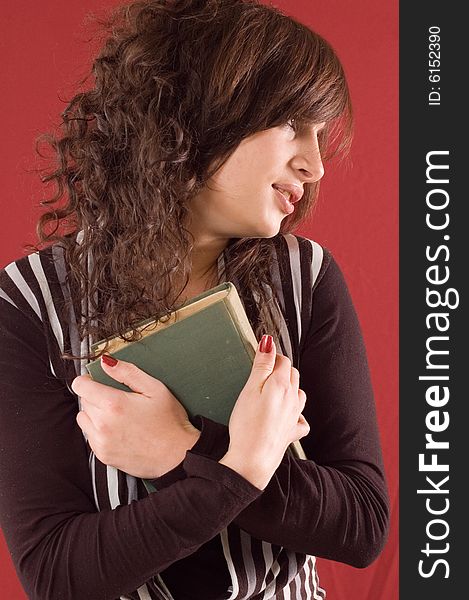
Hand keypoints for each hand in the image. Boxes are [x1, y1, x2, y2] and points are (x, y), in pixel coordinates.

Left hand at [71, 357, 199, 477]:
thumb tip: (107, 362)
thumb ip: (127, 372)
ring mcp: (101, 442)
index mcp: (114, 404)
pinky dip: (99, 431)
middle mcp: (103, 424)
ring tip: (117, 415)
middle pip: (83, 401)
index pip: (81, 386)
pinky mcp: (103, 455)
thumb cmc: (170, 422)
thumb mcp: (155, 388)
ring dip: (94, 414)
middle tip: (118, 399)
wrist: (177, 455)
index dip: (88, 380)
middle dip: (95, 396)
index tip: (96, 381)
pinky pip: (90, 437)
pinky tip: (119, 429)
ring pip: (84, 419)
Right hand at [220, 335, 308, 489]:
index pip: (283, 360)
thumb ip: (262, 365)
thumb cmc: (247, 425)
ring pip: (299, 393)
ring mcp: (294, 416)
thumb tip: (269, 343)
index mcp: (282, 385)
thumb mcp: (250, 389)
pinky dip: (296, 413)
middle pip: (293, 374)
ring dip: (290, 387)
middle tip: (264, 369)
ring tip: (274, 388)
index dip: (272, 355)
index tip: (261, 355)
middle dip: (281, 368)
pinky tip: (289, 415)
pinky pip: (300, 419)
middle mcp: (293, 399)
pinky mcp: (291, 433)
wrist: (253, 460)